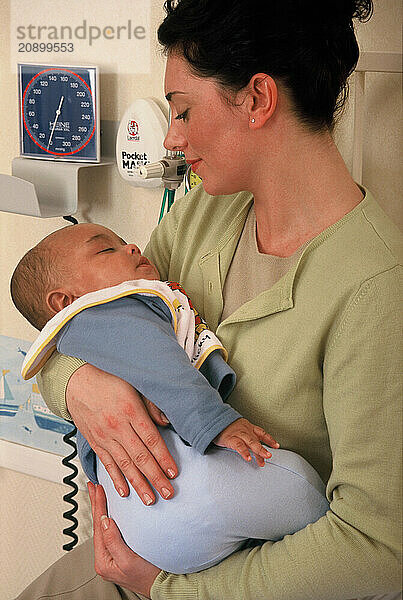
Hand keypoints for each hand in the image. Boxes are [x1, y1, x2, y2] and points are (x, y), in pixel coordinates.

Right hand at [67, 363, 176, 503]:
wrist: (77, 382)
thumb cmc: (108, 380)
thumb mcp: (135, 384)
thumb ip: (151, 404)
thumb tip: (166, 421)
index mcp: (130, 410)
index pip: (151, 440)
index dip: (163, 458)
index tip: (173, 472)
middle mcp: (117, 427)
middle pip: (140, 457)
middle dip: (155, 477)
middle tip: (168, 493)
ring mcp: (104, 437)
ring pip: (124, 465)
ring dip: (138, 484)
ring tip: (150, 499)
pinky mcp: (95, 442)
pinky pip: (107, 464)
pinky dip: (116, 479)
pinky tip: (125, 492)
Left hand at [88, 482, 160, 597]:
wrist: (165, 584)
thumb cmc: (148, 577)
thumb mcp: (128, 561)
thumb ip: (114, 542)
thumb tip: (105, 521)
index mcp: (103, 560)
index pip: (98, 527)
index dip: (98, 506)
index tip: (98, 490)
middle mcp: (106, 557)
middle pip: (99, 525)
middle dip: (96, 504)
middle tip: (93, 486)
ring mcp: (113, 554)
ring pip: (105, 526)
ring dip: (102, 508)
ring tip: (99, 494)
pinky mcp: (122, 550)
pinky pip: (113, 529)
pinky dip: (111, 515)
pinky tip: (112, 509)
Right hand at [214, 418, 279, 466]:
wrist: (213, 418)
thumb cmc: (225, 427)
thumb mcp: (239, 428)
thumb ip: (246, 437)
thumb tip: (253, 448)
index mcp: (248, 427)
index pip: (261, 432)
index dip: (269, 439)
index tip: (277, 446)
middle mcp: (245, 430)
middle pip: (257, 440)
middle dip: (264, 448)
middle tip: (270, 456)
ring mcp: (238, 434)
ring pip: (250, 442)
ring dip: (258, 451)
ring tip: (262, 461)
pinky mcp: (230, 438)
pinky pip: (238, 446)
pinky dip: (244, 452)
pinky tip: (248, 458)